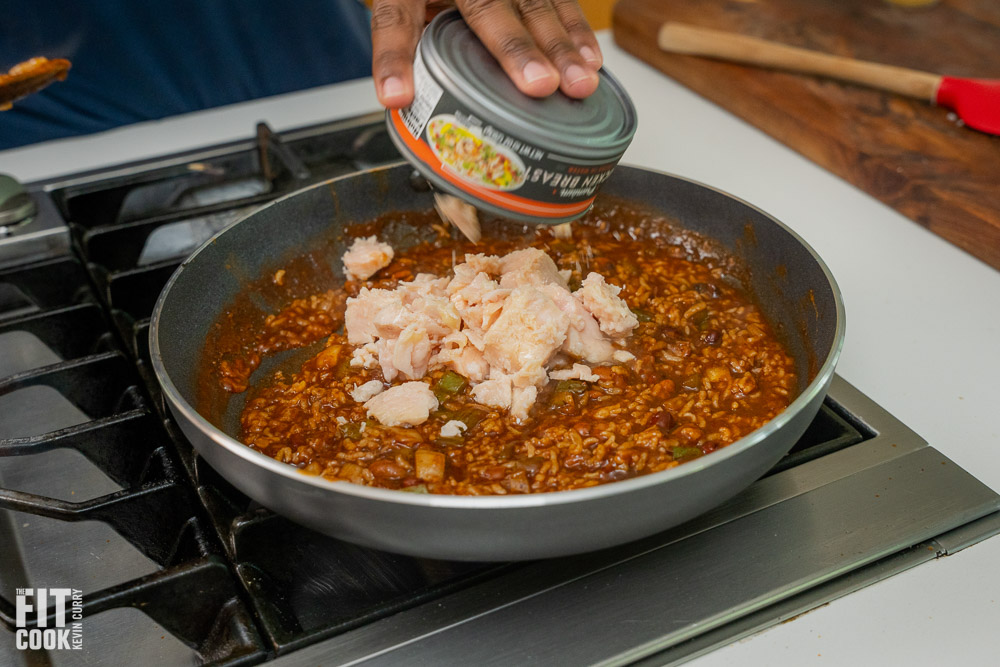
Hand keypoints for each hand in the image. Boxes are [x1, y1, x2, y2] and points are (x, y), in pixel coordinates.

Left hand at [371, 0, 602, 107]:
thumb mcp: (404, 7)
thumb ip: (404, 45)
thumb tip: (403, 104)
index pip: (397, 17)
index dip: (395, 58)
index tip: (397, 96)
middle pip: (483, 4)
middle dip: (514, 47)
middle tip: (537, 85)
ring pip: (532, 0)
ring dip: (559, 45)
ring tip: (577, 83)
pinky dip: (576, 30)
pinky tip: (590, 59)